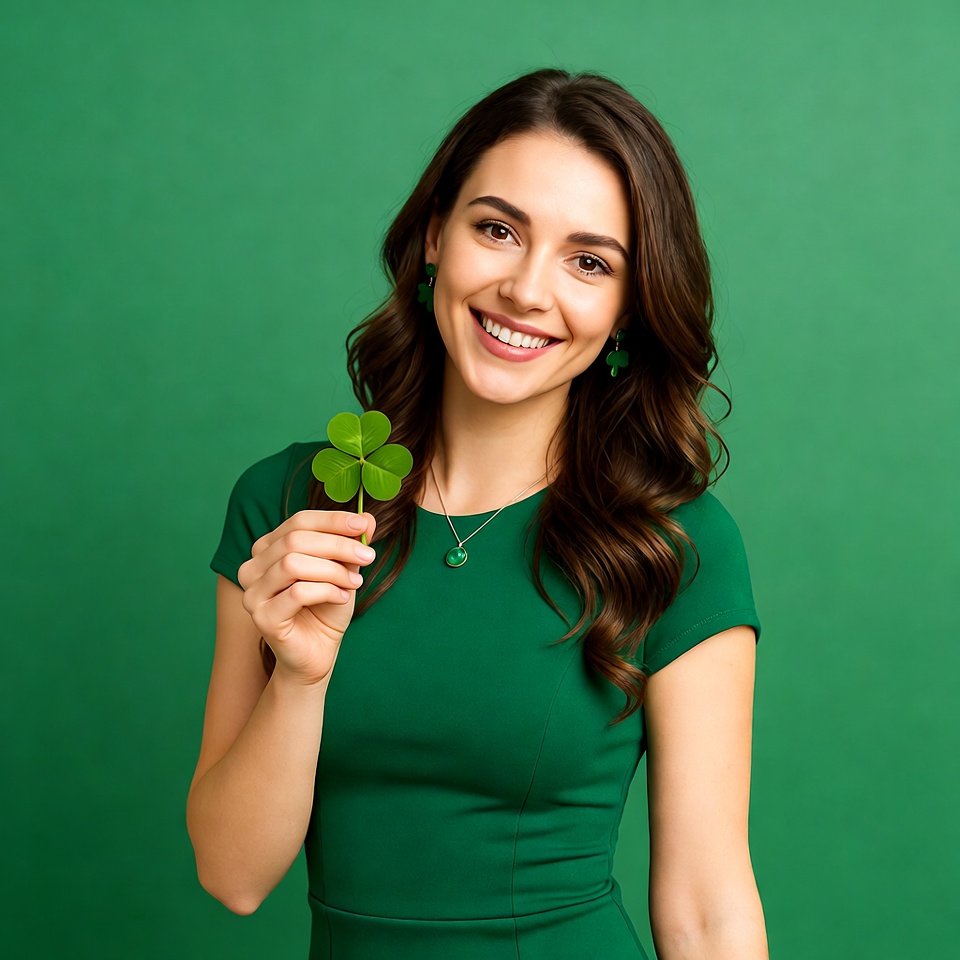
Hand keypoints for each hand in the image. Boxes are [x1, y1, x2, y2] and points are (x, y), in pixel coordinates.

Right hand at [237, 510, 376, 685]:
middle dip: (338, 545)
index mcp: (267, 549)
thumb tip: (367, 519)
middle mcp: (252, 568)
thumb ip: (349, 545)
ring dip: (333, 570)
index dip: (332, 520)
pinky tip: (342, 597)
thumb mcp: (342, 571)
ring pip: (292, 564)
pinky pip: (296, 593)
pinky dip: (326, 591)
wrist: (318, 653)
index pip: (298, 522)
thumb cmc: (326, 609)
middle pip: (295, 540)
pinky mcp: (262, 617)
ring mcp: (252, 593)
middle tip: (368, 556)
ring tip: (356, 582)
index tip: (363, 525)